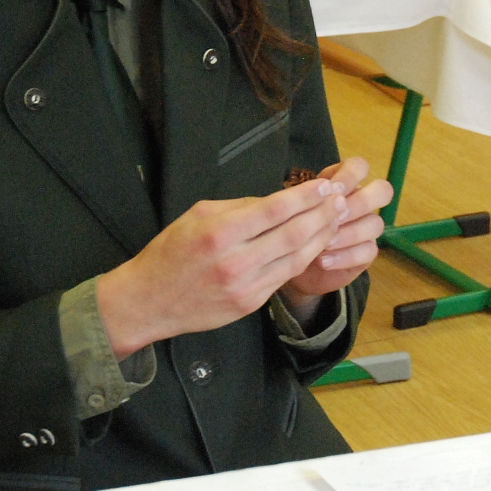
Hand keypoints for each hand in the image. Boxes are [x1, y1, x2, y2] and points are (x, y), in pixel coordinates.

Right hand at [96, 176, 356, 355]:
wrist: (149, 301)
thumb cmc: (170, 253)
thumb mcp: (197, 216)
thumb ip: (238, 207)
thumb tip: (276, 201)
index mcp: (219, 232)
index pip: (274, 209)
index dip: (306, 197)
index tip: (325, 186)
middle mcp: (235, 261)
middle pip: (294, 233)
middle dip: (323, 214)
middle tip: (341, 200)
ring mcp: (245, 286)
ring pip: (297, 257)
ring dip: (321, 236)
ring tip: (336, 219)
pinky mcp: (251, 304)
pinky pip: (286, 276)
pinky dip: (306, 258)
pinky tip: (317, 243)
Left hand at [279, 157, 392, 317]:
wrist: (288, 261)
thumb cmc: (291, 228)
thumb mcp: (292, 209)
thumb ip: (308, 199)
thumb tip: (325, 193)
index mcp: (343, 184)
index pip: (359, 167)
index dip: (350, 175)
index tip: (330, 189)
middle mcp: (360, 202)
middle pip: (382, 191)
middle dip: (361, 202)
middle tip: (336, 216)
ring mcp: (367, 228)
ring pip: (376, 223)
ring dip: (350, 233)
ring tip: (324, 243)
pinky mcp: (366, 253)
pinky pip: (369, 251)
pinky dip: (346, 256)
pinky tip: (324, 261)